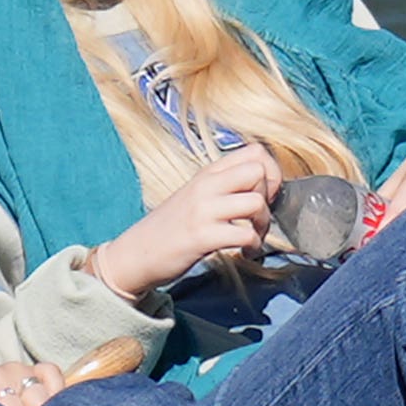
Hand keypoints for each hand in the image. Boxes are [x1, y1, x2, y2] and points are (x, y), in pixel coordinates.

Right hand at [93, 144, 277, 302]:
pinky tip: (246, 253)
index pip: (255, 151)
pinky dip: (253, 247)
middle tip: (259, 216)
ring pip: (255, 202)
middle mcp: (205, 185)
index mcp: (207, 173)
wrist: (135, 253)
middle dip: (269, 196)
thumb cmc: (170, 227)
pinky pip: (245, 235)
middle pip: (258, 171)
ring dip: (263, 225)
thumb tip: (262, 185)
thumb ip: (224, 185)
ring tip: (253, 237)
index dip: (270, 172)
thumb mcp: (196, 195)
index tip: (264, 194)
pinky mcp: (202, 236)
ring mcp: (203, 210)